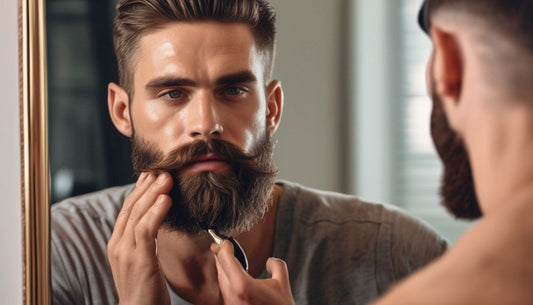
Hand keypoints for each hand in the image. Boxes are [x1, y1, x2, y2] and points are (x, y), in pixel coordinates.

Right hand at [107, 172, 172, 304]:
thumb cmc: (145, 289)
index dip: (139, 190)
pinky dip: (156, 211)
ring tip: (166, 178)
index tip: (151, 176)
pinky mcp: (138, 259)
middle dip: (147, 187)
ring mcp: (126, 251)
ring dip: (153, 193)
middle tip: (161, 171)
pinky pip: (146, 229)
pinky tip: (166, 199)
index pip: (127, 210)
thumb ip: (144, 241)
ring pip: (138, 214)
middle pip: (131, 207)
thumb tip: (155, 220)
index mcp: (117, 243)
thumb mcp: (143, 260)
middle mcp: (118, 244)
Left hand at [212, 240, 294, 304]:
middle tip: (219, 246)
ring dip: (222, 269)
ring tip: (224, 259)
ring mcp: (230, 304)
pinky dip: (226, 281)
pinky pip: (226, 292)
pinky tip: (231, 278)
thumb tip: (270, 261)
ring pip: (221, 282)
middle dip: (220, 256)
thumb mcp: (282, 284)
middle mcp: (232, 295)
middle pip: (220, 270)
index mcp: (242, 285)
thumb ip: (277, 266)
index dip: (225, 248)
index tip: (225, 242)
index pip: (226, 260)